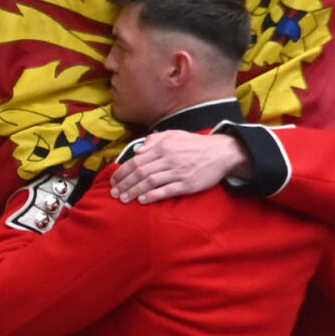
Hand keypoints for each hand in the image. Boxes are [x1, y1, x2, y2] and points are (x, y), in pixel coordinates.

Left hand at [109, 130, 245, 202]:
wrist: (221, 152)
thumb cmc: (195, 144)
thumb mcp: (174, 135)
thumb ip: (155, 140)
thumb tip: (137, 150)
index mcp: (163, 146)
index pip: (136, 160)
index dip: (122, 172)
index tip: (113, 181)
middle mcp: (169, 158)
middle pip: (140, 172)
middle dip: (124, 184)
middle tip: (114, 193)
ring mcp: (178, 172)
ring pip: (150, 182)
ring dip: (134, 191)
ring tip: (124, 199)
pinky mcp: (187, 184)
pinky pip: (166, 191)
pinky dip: (152, 196)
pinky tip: (142, 200)